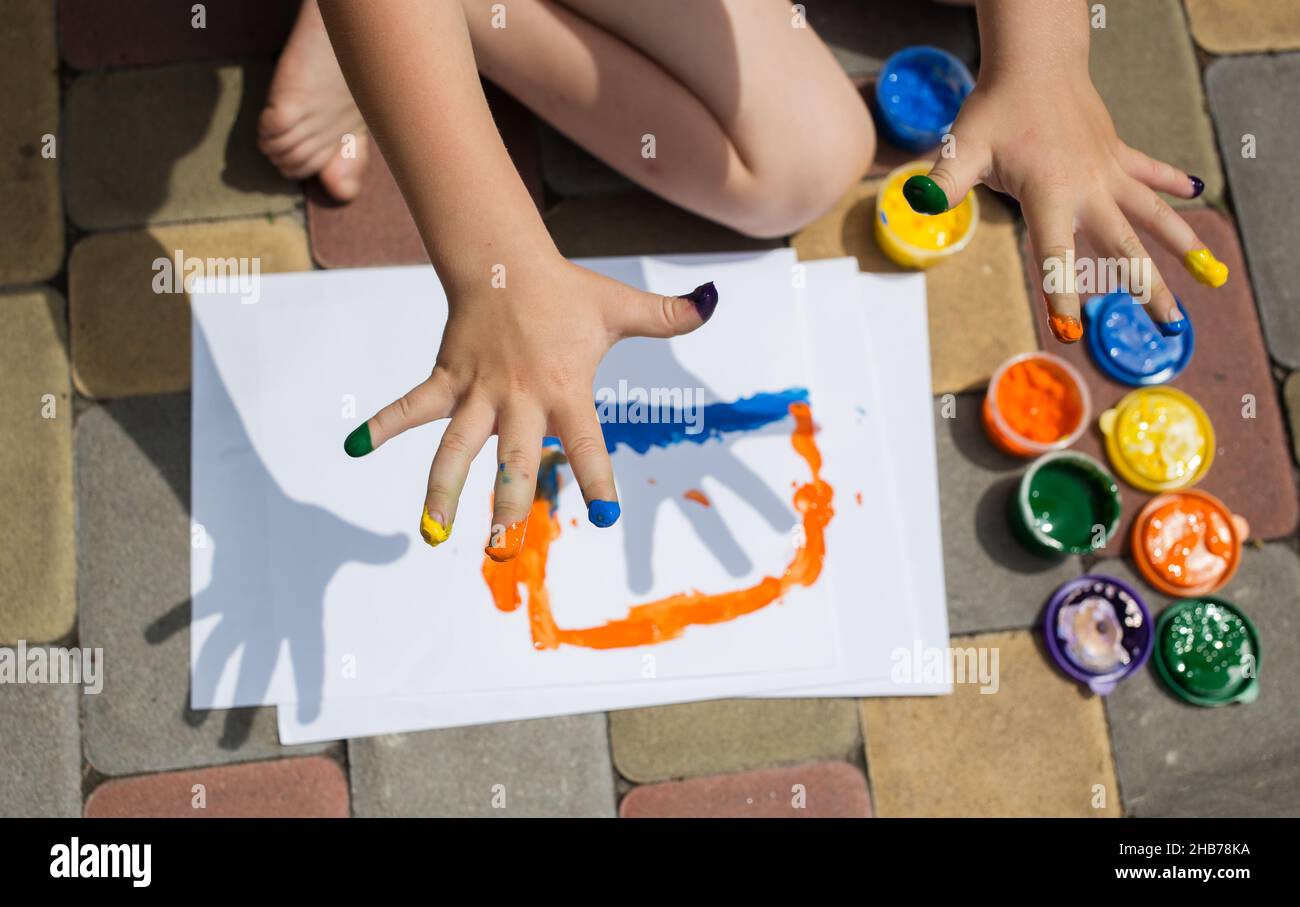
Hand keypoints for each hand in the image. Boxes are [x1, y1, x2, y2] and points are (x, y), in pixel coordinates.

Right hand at [342, 256, 717, 559]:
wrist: (506, 258)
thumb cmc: (566, 292)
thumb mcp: (619, 307)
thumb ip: (666, 314)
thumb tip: (712, 303)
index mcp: (565, 389)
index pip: (586, 444)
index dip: (596, 480)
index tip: (607, 519)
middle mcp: (520, 399)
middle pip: (513, 460)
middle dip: (507, 505)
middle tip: (503, 549)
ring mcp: (478, 392)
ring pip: (455, 447)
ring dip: (443, 490)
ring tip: (432, 536)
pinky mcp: (446, 378)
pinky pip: (412, 406)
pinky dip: (383, 425)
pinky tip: (355, 449)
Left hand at [903, 58, 1226, 342]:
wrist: (1035, 61)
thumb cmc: (996, 108)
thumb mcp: (963, 147)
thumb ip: (944, 182)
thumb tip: (917, 203)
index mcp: (1050, 194)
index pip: (1056, 255)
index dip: (1061, 293)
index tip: (1070, 329)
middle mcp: (1089, 187)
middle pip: (1124, 246)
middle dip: (1147, 289)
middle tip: (1169, 327)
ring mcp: (1109, 170)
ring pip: (1153, 214)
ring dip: (1182, 245)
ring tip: (1208, 276)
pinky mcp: (1117, 152)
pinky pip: (1150, 172)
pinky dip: (1171, 182)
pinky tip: (1196, 194)